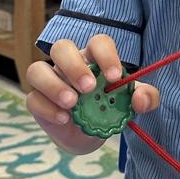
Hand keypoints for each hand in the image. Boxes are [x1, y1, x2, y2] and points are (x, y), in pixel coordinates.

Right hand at [26, 34, 159, 153]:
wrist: (92, 135)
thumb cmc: (111, 108)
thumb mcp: (134, 103)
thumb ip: (146, 98)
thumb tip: (140, 98)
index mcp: (94, 57)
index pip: (97, 42)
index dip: (106, 55)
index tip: (115, 77)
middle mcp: (68, 63)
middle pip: (61, 47)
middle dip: (74, 66)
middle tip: (89, 88)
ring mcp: (50, 81)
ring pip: (37, 69)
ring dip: (54, 85)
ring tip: (73, 103)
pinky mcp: (37, 101)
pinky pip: (33, 98)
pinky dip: (48, 108)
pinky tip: (64, 119)